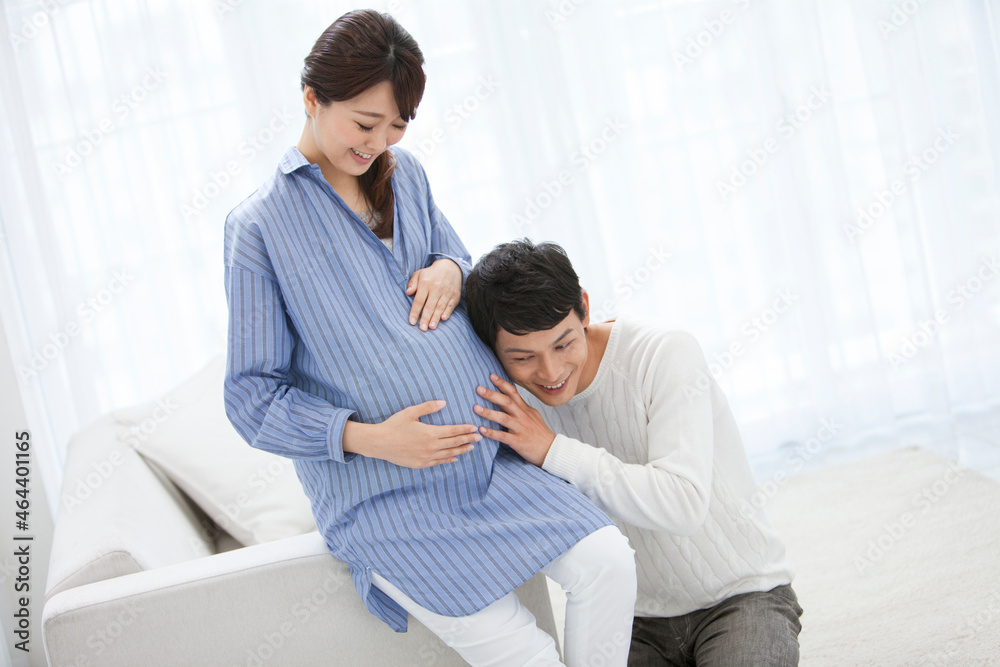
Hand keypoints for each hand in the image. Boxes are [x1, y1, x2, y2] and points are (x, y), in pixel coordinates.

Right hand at [343, 400, 480, 467]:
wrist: (379, 443)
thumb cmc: (394, 425)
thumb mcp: (411, 412)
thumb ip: (428, 407)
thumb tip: (444, 402)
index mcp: (430, 433)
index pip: (453, 431)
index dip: (465, 429)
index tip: (475, 428)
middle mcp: (431, 446)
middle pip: (454, 443)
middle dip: (468, 439)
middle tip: (479, 438)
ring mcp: (426, 457)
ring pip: (449, 454)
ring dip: (461, 450)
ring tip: (471, 447)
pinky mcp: (420, 464)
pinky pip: (438, 462)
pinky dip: (448, 459)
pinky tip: (454, 458)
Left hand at [406, 258, 461, 330]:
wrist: (450, 267)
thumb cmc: (431, 274)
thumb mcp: (419, 274)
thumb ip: (412, 283)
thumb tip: (408, 292)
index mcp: (425, 283)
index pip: (419, 300)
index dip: (415, 312)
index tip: (412, 322)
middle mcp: (436, 288)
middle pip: (430, 305)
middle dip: (426, 318)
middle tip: (422, 328)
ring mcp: (446, 292)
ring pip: (440, 307)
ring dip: (436, 317)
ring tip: (431, 327)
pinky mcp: (455, 295)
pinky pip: (451, 305)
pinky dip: (448, 312)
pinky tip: (443, 318)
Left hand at [474, 374, 554, 466]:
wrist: (551, 449)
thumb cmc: (540, 433)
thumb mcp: (533, 416)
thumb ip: (522, 407)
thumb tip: (511, 398)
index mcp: (525, 409)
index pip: (513, 393)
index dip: (502, 384)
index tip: (491, 376)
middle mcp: (522, 416)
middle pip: (507, 402)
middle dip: (492, 394)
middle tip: (478, 388)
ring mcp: (520, 428)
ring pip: (503, 418)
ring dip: (489, 412)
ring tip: (476, 408)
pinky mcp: (518, 441)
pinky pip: (503, 436)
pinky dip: (492, 433)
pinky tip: (482, 430)